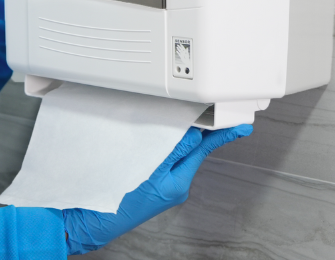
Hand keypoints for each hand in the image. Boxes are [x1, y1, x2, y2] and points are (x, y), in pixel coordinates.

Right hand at [61, 124, 251, 254]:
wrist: (94, 220)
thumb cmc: (119, 203)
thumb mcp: (150, 173)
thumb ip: (173, 151)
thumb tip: (195, 134)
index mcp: (179, 182)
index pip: (203, 150)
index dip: (221, 135)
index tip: (240, 126)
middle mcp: (174, 184)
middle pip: (191, 150)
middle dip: (200, 132)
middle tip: (213, 114)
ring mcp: (163, 184)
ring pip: (175, 152)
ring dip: (179, 136)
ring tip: (186, 119)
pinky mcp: (150, 182)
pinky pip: (162, 158)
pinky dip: (163, 144)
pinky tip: (159, 136)